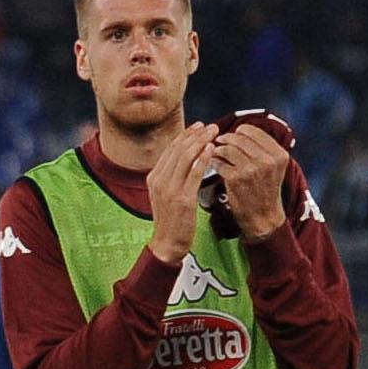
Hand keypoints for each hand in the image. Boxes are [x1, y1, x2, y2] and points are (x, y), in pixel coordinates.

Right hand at [141, 122, 213, 264]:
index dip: (185, 135)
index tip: (199, 126)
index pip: (170, 150)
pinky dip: (202, 159)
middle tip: (210, 126)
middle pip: (177, 150)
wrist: (167, 242)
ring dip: (200, 142)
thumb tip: (186, 158)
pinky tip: (211, 149)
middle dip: (194, 135)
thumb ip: (173, 176)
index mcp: (153, 178)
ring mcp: (168, 190)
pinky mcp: (181, 199)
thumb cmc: (172, 219)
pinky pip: (193, 173)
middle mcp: (158, 181)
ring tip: (213, 133)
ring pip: (184, 158)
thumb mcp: (166, 194)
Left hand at [208, 120, 290, 238]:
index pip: (254, 131)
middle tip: (218, 142)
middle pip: (238, 138)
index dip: (239, 131)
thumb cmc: (265, 189)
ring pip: (227, 149)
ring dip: (217, 150)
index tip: (233, 135)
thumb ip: (263, 148)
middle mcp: (267, 160)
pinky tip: (213, 164)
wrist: (262, 215)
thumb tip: (242, 129)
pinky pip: (218, 162)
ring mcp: (251, 169)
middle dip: (225, 139)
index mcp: (279, 154)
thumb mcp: (274, 167)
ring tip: (215, 153)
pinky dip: (213, 162)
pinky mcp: (235, 179)